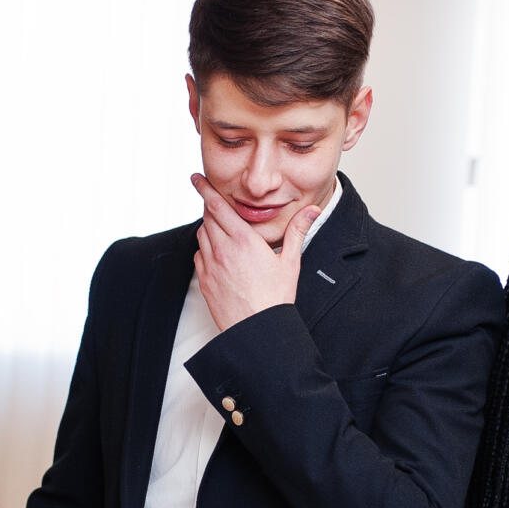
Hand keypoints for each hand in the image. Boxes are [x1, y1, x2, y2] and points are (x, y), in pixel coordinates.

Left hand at [190, 176, 317, 331]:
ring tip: (224, 231)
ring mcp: (210, 265)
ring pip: (202, 235)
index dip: (205, 189)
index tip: (197, 178)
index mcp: (243, 240)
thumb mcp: (291, 261)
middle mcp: (223, 249)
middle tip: (218, 204)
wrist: (256, 329)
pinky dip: (205, 249)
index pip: (218, 206)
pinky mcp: (204, 280)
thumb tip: (311, 211)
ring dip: (209, 228)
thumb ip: (297, 231)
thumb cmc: (274, 298)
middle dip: (212, 208)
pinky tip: (219, 254)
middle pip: (208, 217)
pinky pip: (199, 255)